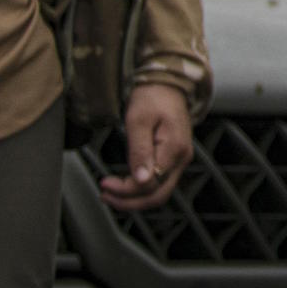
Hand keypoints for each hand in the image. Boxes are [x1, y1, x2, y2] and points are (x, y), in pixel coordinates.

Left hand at [101, 83, 195, 210]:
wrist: (167, 85)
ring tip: (112, 194)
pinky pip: (160, 183)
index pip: (149, 184)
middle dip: (129, 202)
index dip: (124, 190)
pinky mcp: (175, 159)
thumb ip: (140, 151)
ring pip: (160, 193)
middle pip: (157, 196)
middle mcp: (181, 159)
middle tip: (105, 196)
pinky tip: (126, 186)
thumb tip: (140, 179)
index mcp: (174, 149)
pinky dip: (142, 190)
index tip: (104, 183)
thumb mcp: (138, 121)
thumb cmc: (152, 98)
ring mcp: (180, 160)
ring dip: (135, 199)